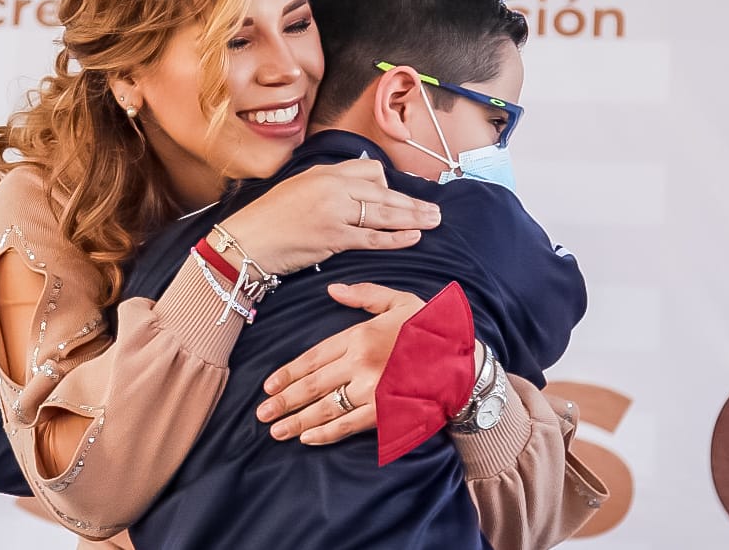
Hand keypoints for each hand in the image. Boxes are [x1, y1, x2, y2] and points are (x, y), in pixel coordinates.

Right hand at [219, 160, 440, 274]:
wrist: (247, 240)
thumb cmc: (269, 219)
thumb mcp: (297, 188)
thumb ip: (326, 186)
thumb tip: (352, 188)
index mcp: (325, 172)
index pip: (369, 170)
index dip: (388, 184)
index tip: (399, 195)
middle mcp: (333, 187)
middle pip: (384, 192)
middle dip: (413, 202)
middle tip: (435, 210)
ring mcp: (335, 211)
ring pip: (384, 213)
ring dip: (413, 218)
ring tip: (433, 221)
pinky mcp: (334, 237)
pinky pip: (373, 237)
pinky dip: (396, 238)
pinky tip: (413, 238)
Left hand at [254, 282, 426, 444]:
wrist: (466, 360)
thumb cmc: (432, 329)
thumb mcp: (400, 301)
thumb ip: (364, 295)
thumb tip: (332, 290)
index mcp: (360, 335)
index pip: (314, 357)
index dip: (289, 373)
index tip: (269, 386)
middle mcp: (361, 362)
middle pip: (313, 384)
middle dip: (284, 401)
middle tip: (262, 414)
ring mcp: (372, 389)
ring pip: (325, 407)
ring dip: (297, 421)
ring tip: (276, 430)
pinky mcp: (386, 412)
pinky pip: (348, 424)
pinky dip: (325, 433)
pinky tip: (307, 438)